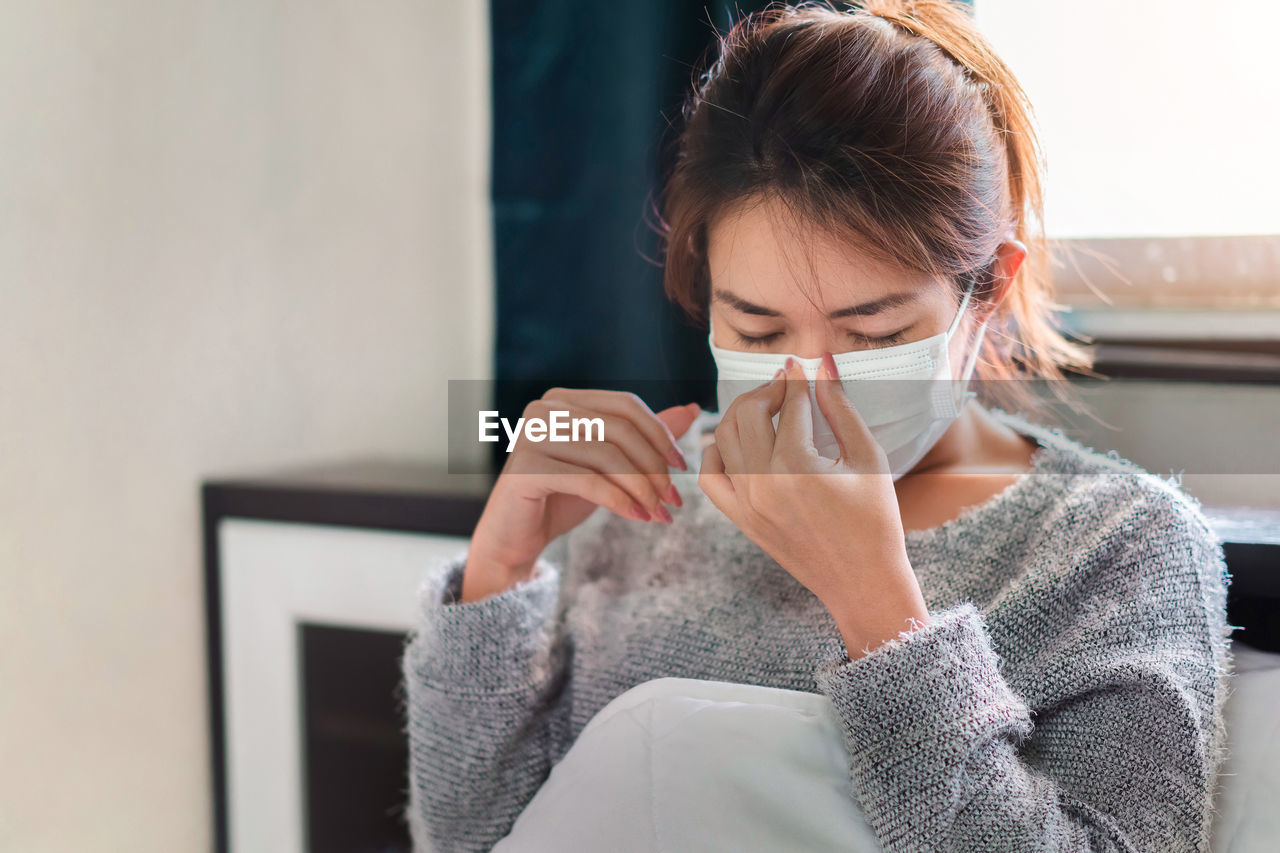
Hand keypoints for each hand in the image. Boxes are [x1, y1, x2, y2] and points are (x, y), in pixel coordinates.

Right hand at [464, 389, 701, 599]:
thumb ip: (644, 437)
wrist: (517, 537)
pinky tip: (637, 517)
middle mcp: (543, 410)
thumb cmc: (562, 497)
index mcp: (563, 400)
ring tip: (658, 513)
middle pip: (619, 429)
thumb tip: (692, 409)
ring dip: (641, 488)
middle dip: (654, 466)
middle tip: (673, 500)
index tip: (681, 467)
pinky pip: (587, 480)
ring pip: (607, 456)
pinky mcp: (525, 469)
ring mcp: (530, 436)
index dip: (660, 434)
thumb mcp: (610, 465)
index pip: (626, 406)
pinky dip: (619, 499)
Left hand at [698, 354, 929, 657]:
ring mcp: (746, 503)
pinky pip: (710, 476)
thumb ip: (839, 406)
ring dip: (742, 415)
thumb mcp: (867, 456)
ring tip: (768, 410)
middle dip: (767, 391)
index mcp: (798, 465)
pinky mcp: (740, 519)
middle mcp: (763, 483)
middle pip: (748, 413)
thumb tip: (820, 362)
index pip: (791, 404)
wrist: (863, 581)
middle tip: (787, 387)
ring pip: (724, 439)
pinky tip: (739, 442)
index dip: (797, 379)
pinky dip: (716, 452)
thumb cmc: (875, 519)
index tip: (801, 365)